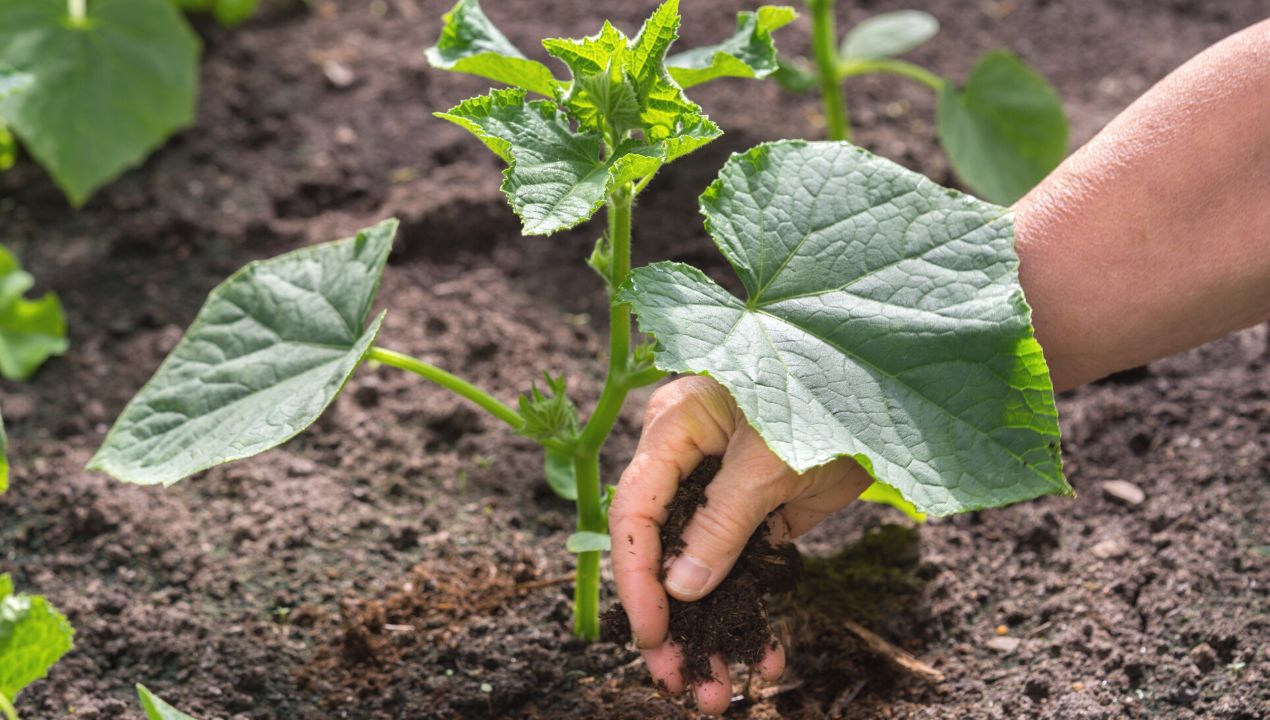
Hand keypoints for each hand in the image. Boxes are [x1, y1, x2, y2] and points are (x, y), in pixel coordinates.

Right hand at [609, 376, 872, 713]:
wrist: (894, 397)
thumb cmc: (826, 395)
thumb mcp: (771, 460)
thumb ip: (723, 521)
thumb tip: (680, 588)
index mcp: (672, 431)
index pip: (636, 511)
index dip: (637, 577)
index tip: (650, 634)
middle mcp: (686, 464)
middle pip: (658, 550)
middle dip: (668, 622)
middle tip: (673, 681)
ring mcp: (720, 492)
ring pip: (697, 572)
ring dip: (707, 633)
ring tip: (714, 694)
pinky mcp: (756, 515)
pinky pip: (741, 573)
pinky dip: (749, 617)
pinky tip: (762, 660)